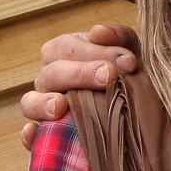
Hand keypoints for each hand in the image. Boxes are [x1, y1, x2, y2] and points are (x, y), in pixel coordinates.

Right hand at [19, 23, 139, 148]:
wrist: (141, 111)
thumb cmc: (127, 74)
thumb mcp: (130, 50)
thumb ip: (118, 36)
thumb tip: (97, 31)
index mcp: (65, 51)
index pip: (69, 47)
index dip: (97, 52)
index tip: (129, 62)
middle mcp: (50, 77)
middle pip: (52, 73)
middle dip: (80, 73)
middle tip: (109, 77)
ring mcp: (43, 107)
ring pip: (30, 102)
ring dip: (42, 103)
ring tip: (60, 106)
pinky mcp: (45, 137)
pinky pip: (30, 138)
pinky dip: (30, 136)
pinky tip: (34, 133)